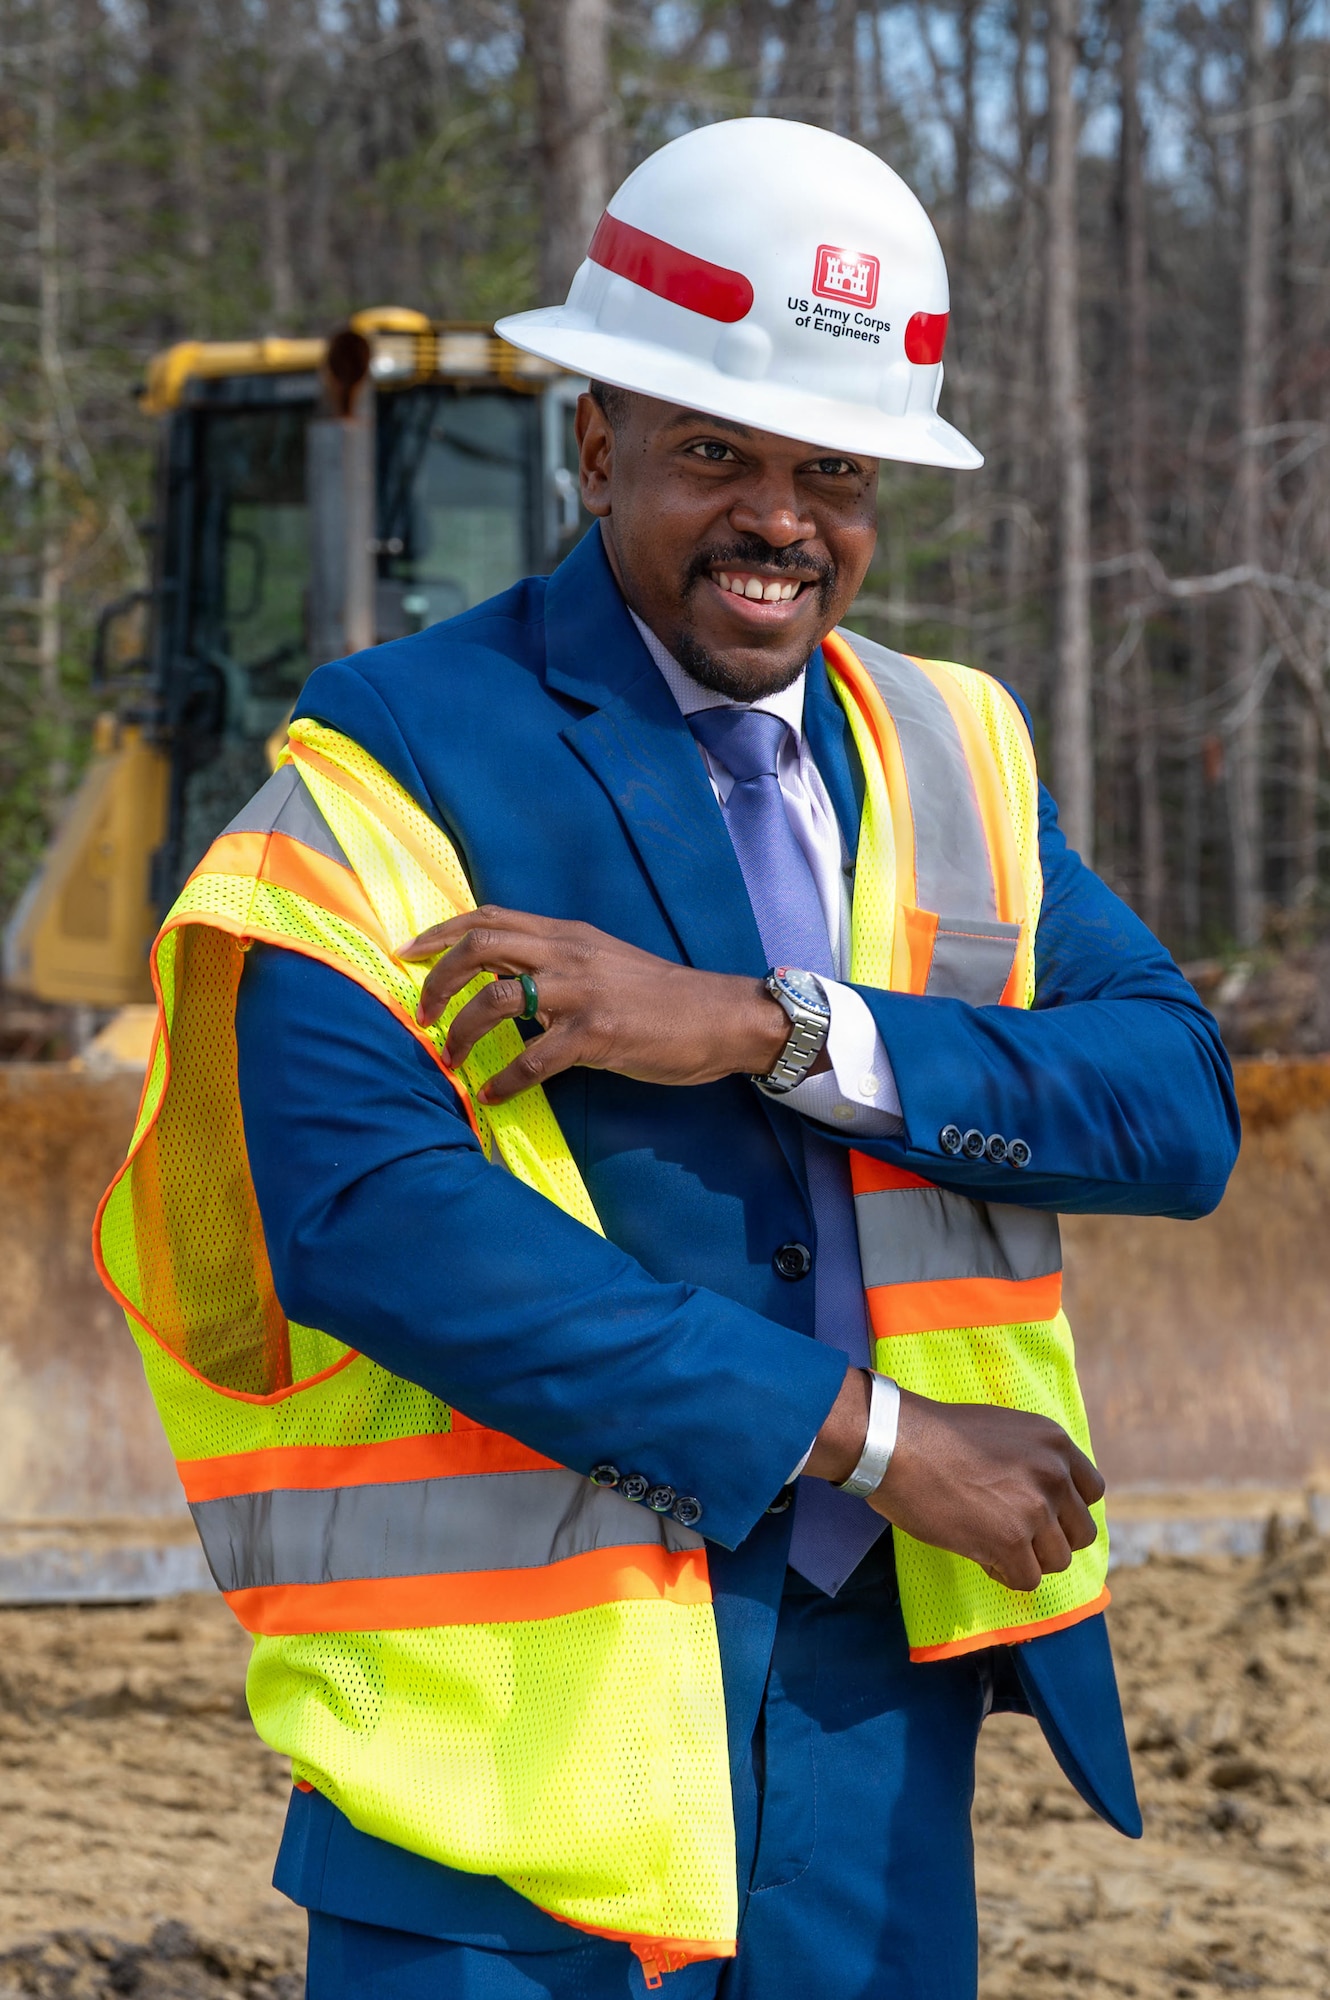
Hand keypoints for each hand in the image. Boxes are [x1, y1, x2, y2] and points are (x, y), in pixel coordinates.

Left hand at [399, 907, 788, 1102]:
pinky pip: (533, 1060)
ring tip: (450, 1058)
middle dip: (437, 979)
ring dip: (461, 1033)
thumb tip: (503, 979)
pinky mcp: (597, 1035)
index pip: (490, 918)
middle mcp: (568, 955)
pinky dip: (504, 1081)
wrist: (719, 1016)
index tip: (409, 954)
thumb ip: (554, 964)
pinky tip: (492, 1095)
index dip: (441, 932)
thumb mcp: (602, 962)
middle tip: (423, 1013)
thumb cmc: (660, 997)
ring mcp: (582, 993)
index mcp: (567, 935)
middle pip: (481, 947)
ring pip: (496, 1000)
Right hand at [867, 1390, 1103, 1592]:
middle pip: (1081, 1533)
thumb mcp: (1003, 1430)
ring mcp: (1035, 1509)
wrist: (897, 1444)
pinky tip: (980, 1555)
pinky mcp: (1011, 1542)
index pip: (1092, 1492)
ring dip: (1028, 1559)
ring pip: (1057, 1561)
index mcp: (1055, 1443)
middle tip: (1015, 1535)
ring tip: (992, 1543)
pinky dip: (1004, 1574)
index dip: (1066, 1509)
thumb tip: (1050, 1498)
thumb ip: (1034, 1459)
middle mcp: (1054, 1474)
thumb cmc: (937, 1436)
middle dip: (1051, 1540)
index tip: (1041, 1514)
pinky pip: (1027, 1580)